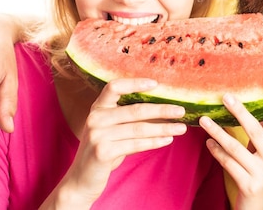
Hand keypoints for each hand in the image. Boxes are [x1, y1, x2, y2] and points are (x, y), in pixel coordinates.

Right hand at [46, 78, 186, 206]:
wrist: (81, 179)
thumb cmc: (103, 150)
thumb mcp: (111, 130)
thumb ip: (128, 119)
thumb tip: (162, 110)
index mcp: (97, 108)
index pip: (114, 87)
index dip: (134, 83)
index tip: (156, 84)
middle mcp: (96, 118)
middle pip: (135, 110)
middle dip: (161, 110)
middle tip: (181, 111)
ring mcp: (98, 135)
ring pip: (139, 129)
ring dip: (163, 128)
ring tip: (181, 128)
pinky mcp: (103, 151)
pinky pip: (135, 144)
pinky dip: (154, 142)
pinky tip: (167, 140)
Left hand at [199, 83, 262, 209]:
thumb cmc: (260, 182)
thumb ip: (261, 140)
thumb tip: (250, 113)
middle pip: (256, 131)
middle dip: (239, 112)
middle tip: (226, 96)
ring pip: (236, 147)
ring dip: (217, 132)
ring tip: (203, 121)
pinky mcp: (250, 186)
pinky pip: (229, 164)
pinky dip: (216, 152)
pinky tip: (208, 143)